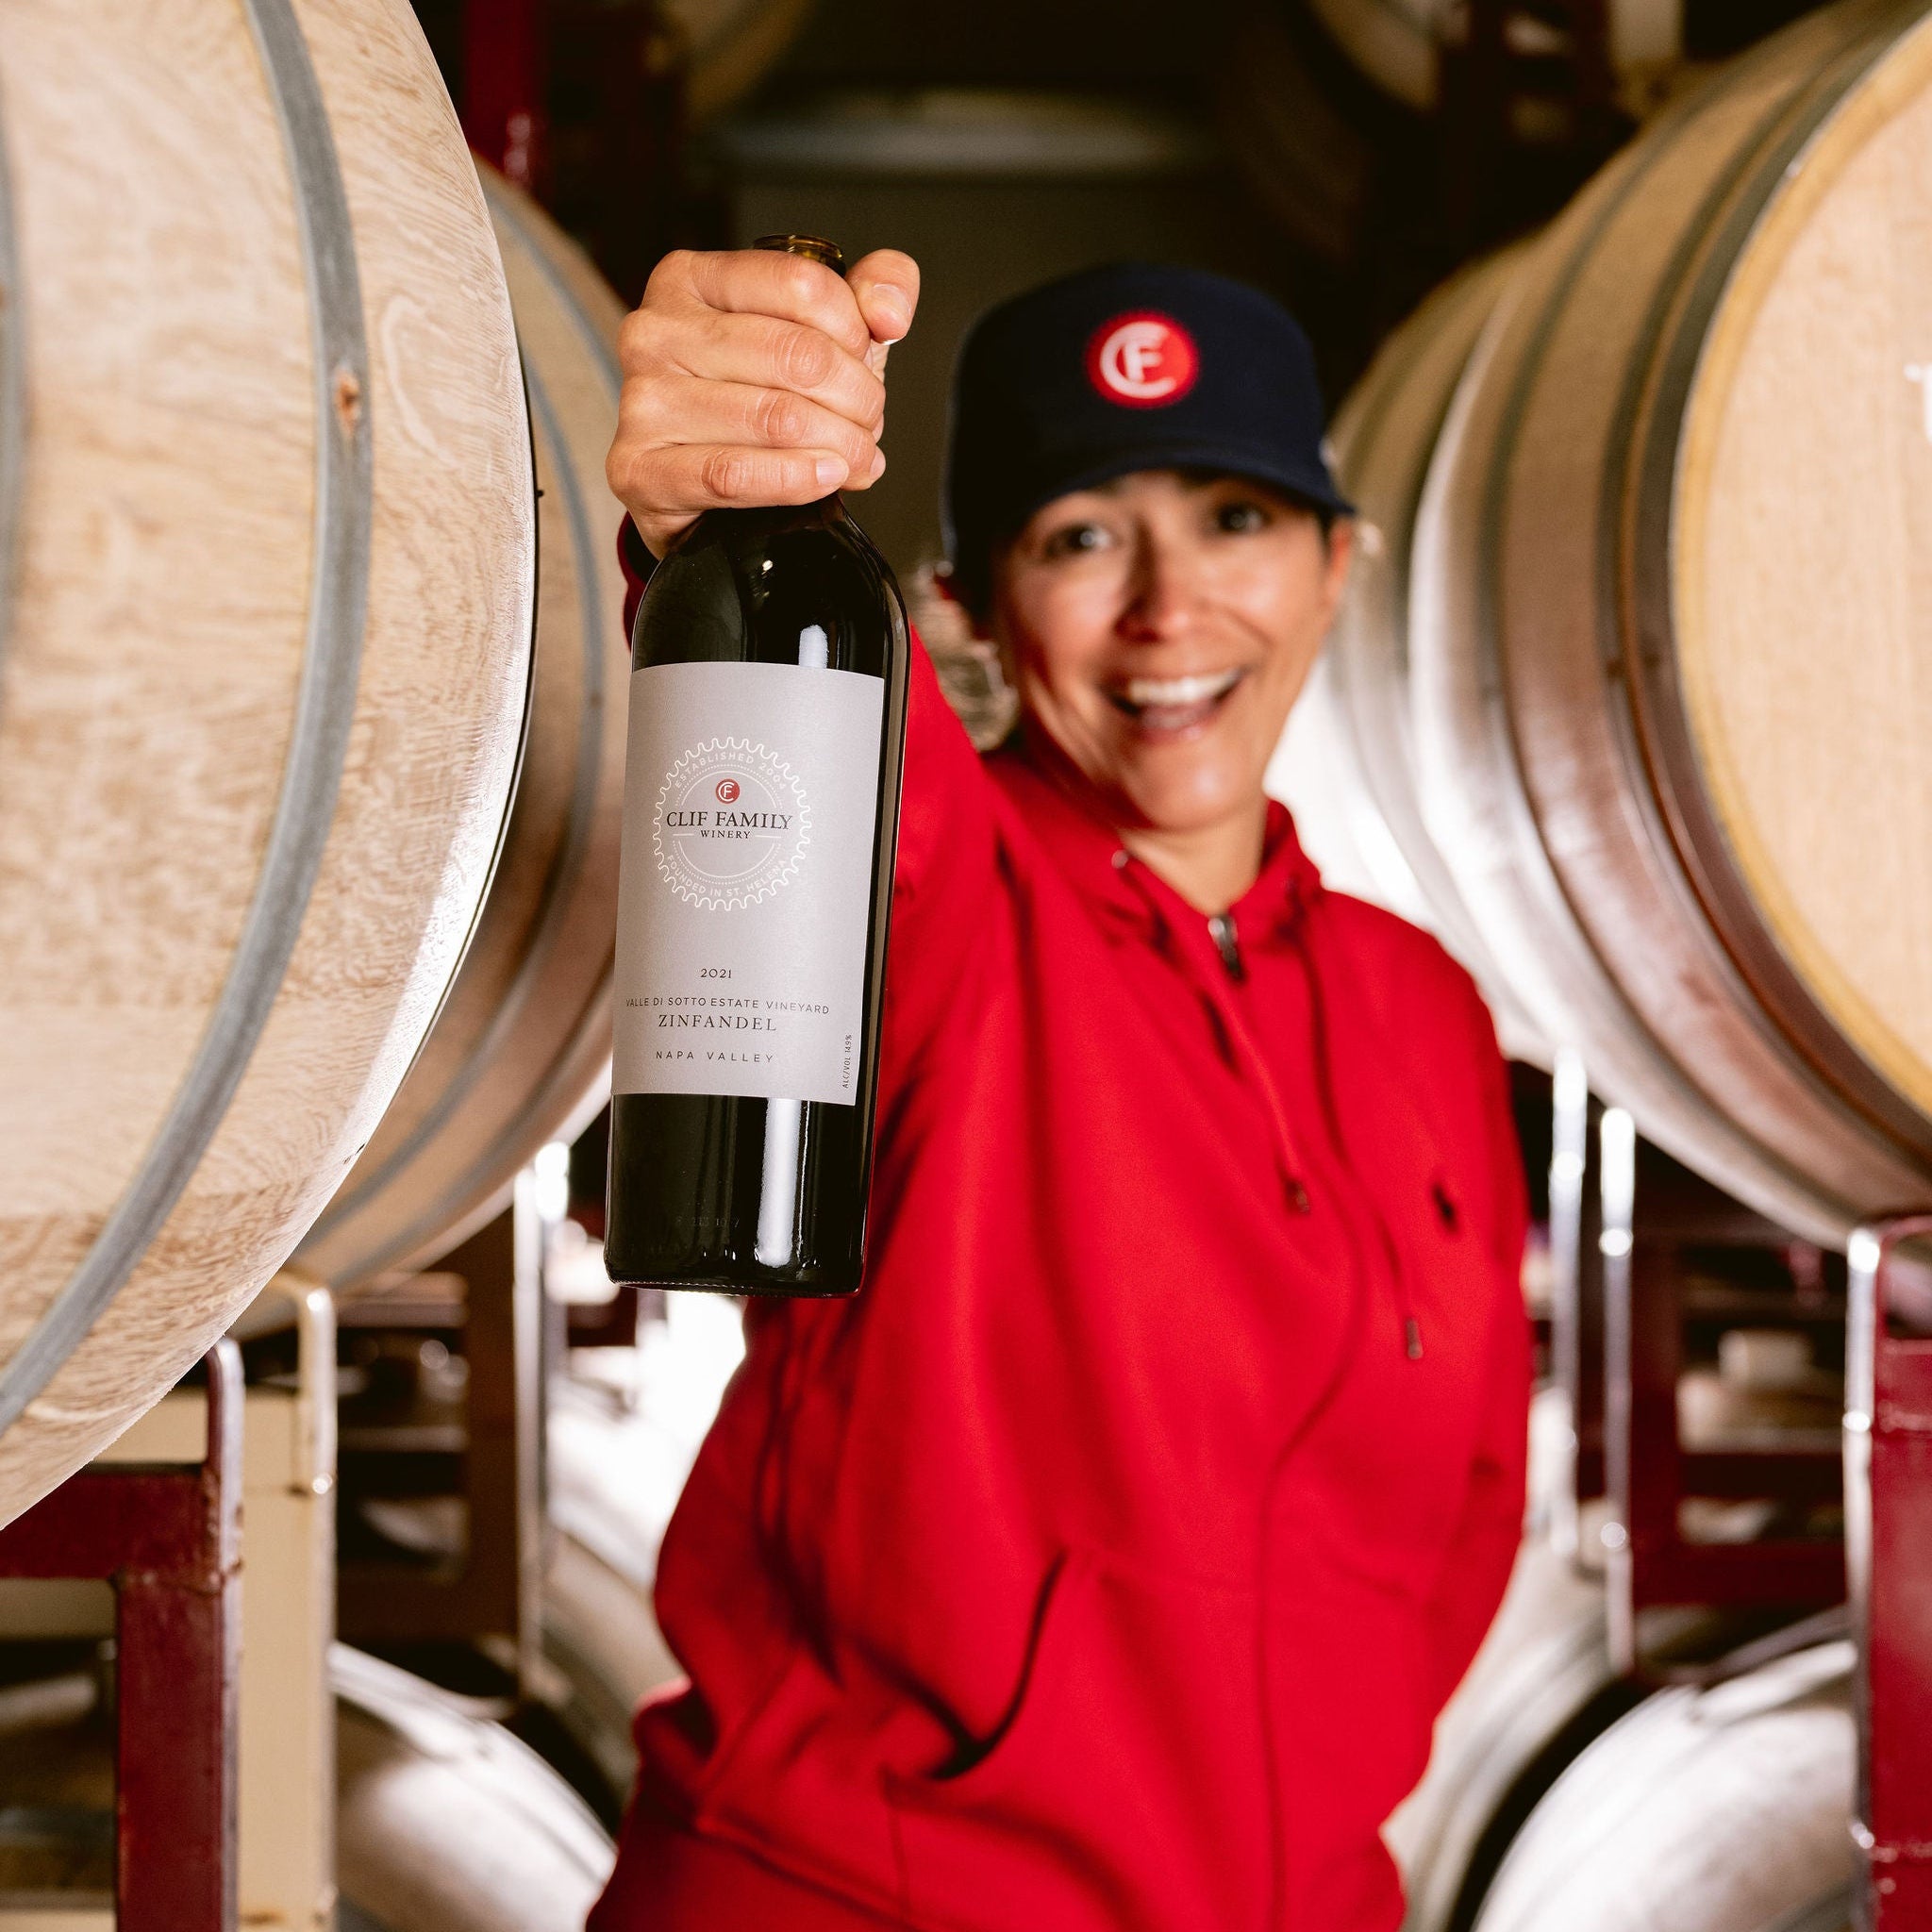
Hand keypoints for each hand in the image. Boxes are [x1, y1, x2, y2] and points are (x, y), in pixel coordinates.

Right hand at [607, 246, 920, 555]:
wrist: (697, 490)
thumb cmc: (753, 400)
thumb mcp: (821, 333)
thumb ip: (873, 292)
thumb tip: (890, 309)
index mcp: (691, 279)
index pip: (802, 284)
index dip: (857, 333)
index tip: (865, 362)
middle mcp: (655, 331)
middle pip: (797, 354)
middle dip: (857, 398)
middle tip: (868, 423)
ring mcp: (641, 400)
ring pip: (775, 416)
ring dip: (839, 445)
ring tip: (854, 456)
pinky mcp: (639, 468)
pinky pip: (733, 473)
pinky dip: (794, 479)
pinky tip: (826, 477)